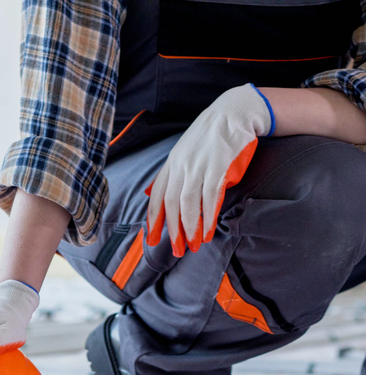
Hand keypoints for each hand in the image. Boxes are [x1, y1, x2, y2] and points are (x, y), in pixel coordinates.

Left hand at [147, 84, 273, 256]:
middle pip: (171, 203)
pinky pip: (210, 197)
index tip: (151, 239)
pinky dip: (208, 216)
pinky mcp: (218, 167)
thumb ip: (174, 173)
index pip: (158, 196)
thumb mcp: (185, 151)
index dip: (154, 219)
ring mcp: (199, 166)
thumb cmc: (210, 135)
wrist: (235, 111)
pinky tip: (209, 230)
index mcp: (172, 163)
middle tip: (177, 250)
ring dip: (190, 227)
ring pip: (188, 203)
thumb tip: (160, 195)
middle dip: (172, 230)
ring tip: (194, 244)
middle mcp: (181, 166)